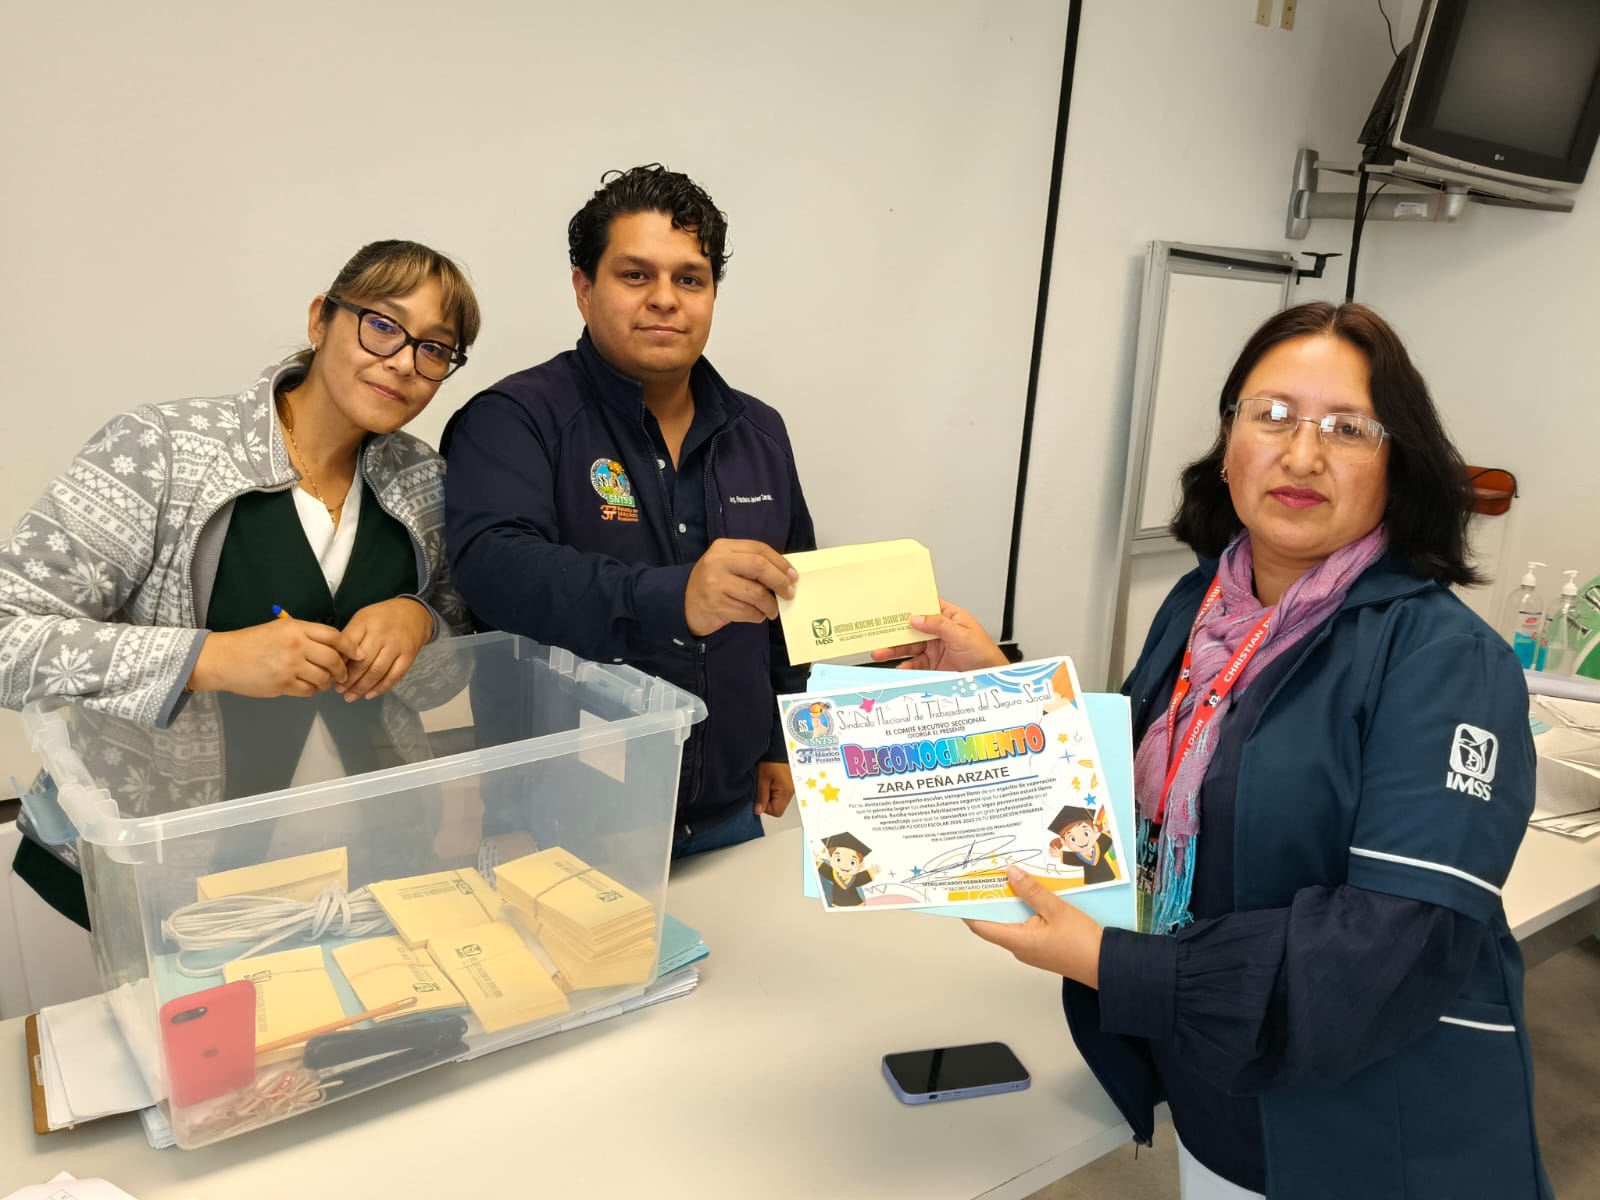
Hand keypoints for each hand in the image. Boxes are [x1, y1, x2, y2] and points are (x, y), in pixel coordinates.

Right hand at [189, 618, 356, 697]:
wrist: (222, 659)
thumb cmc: (251, 642)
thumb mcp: (279, 629)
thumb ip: (305, 634)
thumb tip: (333, 647)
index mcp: (296, 628)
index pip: (334, 636)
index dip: (350, 647)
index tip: (358, 655)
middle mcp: (296, 645)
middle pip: (333, 659)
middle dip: (342, 669)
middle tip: (341, 674)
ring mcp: (290, 666)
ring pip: (324, 678)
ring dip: (327, 682)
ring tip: (322, 681)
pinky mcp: (282, 684)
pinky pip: (309, 691)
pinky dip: (311, 691)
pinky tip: (306, 686)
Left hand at [339, 598, 433, 699]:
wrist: (413, 613)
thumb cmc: (381, 618)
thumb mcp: (362, 619)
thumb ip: (349, 638)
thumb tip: (335, 663)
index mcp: (365, 622)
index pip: (348, 646)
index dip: (338, 663)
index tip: (331, 674)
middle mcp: (382, 633)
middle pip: (362, 662)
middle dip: (348, 680)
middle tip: (339, 690)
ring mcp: (397, 645)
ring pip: (377, 671)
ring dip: (362, 687)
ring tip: (350, 696)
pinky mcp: (409, 655)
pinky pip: (394, 676)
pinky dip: (381, 688)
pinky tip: (370, 694)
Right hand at [684, 539, 796, 637]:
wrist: (682, 602)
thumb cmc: (712, 583)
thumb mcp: (727, 564)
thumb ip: (750, 564)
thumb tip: (785, 574)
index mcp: (724, 547)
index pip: (759, 549)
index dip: (780, 562)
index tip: (793, 575)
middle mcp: (718, 562)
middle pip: (759, 567)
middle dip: (780, 581)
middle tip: (789, 593)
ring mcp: (715, 584)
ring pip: (756, 593)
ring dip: (770, 604)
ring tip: (772, 609)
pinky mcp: (716, 604)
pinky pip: (747, 611)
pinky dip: (757, 615)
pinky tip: (756, 615)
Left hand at [754, 760, 794, 817]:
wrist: (780, 747)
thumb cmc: (772, 760)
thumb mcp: (763, 778)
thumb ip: (761, 796)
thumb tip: (758, 811)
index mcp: (786, 791)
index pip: (776, 812)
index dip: (765, 807)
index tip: (760, 796)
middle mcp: (792, 791)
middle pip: (779, 808)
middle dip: (768, 802)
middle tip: (763, 788)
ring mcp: (792, 788)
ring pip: (780, 801)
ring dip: (772, 796)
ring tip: (767, 782)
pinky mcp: (791, 784)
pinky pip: (782, 794)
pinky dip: (775, 791)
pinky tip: (772, 781)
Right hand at [870, 598, 1007, 672]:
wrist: (990, 678)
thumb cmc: (985, 654)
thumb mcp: (962, 635)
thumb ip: (938, 625)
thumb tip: (917, 617)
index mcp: (949, 617)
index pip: (926, 606)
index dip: (910, 605)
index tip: (892, 607)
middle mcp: (940, 632)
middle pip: (913, 629)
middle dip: (896, 632)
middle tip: (881, 634)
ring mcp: (935, 649)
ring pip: (910, 647)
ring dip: (895, 650)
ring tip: (882, 653)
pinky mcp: (933, 665)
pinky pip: (915, 664)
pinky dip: (905, 666)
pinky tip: (900, 667)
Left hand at [965, 865, 1103, 986]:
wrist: (1106, 965)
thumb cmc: (1082, 943)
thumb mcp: (1057, 910)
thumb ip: (1032, 891)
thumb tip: (1010, 873)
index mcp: (1017, 940)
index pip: (981, 925)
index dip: (968, 908)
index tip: (961, 889)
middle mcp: (1019, 946)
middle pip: (995, 921)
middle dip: (991, 898)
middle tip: (986, 874)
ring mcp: (1030, 947)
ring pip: (1012, 921)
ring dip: (1010, 901)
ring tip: (1007, 876)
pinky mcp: (1042, 945)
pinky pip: (1026, 924)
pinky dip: (1024, 908)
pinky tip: (1030, 891)